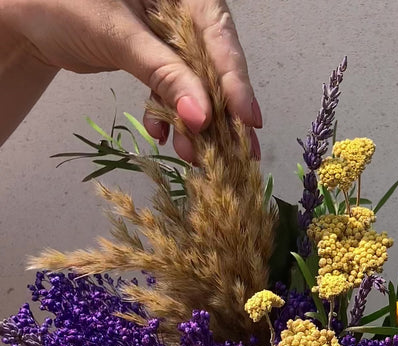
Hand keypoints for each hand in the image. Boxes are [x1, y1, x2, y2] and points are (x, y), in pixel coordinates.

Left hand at [0, 0, 261, 158]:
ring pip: (197, 82)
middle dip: (221, 112)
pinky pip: (174, 88)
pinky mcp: (158, 55)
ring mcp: (171, 33)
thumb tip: (201, 117)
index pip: (219, 35)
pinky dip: (169, 113)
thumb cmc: (61, 3)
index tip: (248, 120)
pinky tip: (161, 132)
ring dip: (195, 122)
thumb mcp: (118, 37)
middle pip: (215, 64)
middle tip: (237, 153)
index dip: (236, 80)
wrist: (25, 14)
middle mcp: (182, 9)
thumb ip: (164, 75)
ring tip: (193, 154)